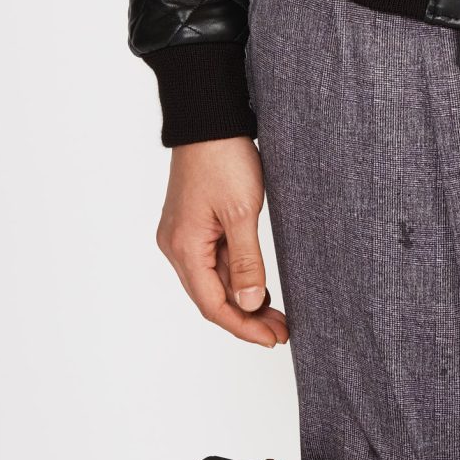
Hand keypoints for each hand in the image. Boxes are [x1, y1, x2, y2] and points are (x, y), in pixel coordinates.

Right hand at [156, 137, 288, 347]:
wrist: (209, 120)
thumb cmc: (223, 158)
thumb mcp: (242, 213)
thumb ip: (245, 262)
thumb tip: (248, 304)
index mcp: (183, 247)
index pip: (212, 305)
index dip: (243, 327)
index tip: (273, 339)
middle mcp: (177, 246)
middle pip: (210, 298)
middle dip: (246, 317)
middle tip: (282, 331)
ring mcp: (183, 235)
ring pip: (213, 281)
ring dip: (243, 299)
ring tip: (277, 315)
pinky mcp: (194, 225)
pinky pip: (213, 262)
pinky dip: (236, 277)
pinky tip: (258, 286)